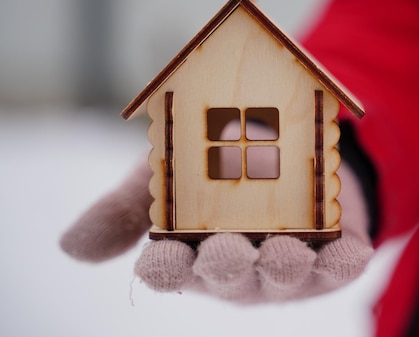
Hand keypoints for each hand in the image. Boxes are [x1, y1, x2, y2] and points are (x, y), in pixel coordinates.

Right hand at [61, 156, 372, 301]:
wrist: (280, 142)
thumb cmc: (214, 170)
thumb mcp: (165, 176)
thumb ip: (124, 209)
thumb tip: (70, 247)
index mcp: (191, 251)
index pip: (171, 270)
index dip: (166, 270)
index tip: (160, 261)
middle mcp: (237, 265)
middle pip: (229, 276)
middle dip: (227, 267)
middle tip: (225, 251)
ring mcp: (285, 263)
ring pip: (283, 276)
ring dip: (284, 268)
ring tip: (285, 253)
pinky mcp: (330, 254)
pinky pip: (338, 266)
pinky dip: (343, 263)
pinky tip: (348, 253)